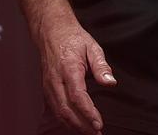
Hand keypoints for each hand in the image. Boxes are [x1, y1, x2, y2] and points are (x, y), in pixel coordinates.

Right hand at [36, 15, 116, 134]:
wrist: (52, 32)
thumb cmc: (73, 39)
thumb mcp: (92, 47)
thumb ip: (101, 66)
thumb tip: (110, 82)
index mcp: (68, 69)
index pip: (78, 97)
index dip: (88, 113)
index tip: (98, 123)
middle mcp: (55, 80)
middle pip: (67, 109)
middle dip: (82, 125)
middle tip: (96, 133)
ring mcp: (48, 86)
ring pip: (59, 112)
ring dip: (73, 125)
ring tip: (89, 132)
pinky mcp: (47, 89)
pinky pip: (54, 109)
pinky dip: (65, 120)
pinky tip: (75, 125)